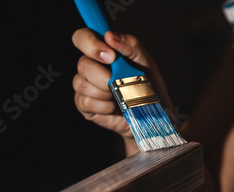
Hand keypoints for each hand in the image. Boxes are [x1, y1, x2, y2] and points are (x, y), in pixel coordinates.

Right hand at [71, 29, 172, 143]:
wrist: (152, 112)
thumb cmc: (147, 84)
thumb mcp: (144, 61)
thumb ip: (130, 45)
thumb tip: (110, 36)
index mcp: (102, 51)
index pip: (82, 38)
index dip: (90, 44)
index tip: (111, 55)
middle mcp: (90, 66)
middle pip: (82, 64)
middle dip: (103, 76)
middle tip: (120, 82)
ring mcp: (85, 86)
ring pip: (81, 84)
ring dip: (104, 92)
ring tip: (119, 95)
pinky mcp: (85, 105)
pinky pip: (86, 102)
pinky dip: (104, 106)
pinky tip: (114, 106)